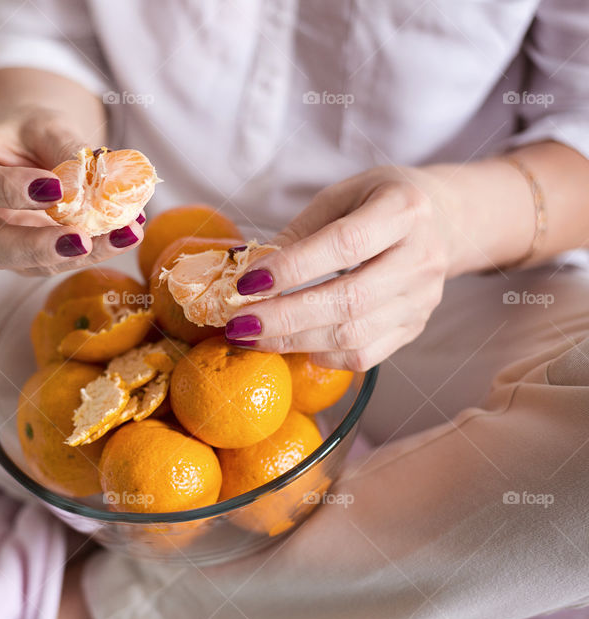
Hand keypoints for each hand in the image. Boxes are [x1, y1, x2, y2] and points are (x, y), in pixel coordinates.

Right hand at [0, 108, 142, 274]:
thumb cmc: (31, 132)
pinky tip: (128, 233)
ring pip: (30, 265)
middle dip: (40, 247)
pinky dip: (96, 250)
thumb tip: (97, 179)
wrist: (31, 149)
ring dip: (80, 255)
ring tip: (124, 234)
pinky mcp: (29, 259)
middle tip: (83, 241)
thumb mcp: (46, 125)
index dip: (10, 190)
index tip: (54, 188)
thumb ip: (65, 149)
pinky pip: (59, 262)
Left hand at [225, 166, 455, 370]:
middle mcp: (421, 258)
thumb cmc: (378, 202)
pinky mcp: (415, 327)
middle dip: (285, 317)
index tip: (246, 283)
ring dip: (294, 342)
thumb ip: (299, 232)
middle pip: (348, 300)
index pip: (345, 245)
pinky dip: (322, 356)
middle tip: (239, 324)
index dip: (292, 267)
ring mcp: (422, 299)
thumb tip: (248, 268)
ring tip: (251, 337)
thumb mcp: (340, 197)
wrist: (443, 220)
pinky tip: (291, 344)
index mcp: (403, 210)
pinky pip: (364, 356)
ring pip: (354, 335)